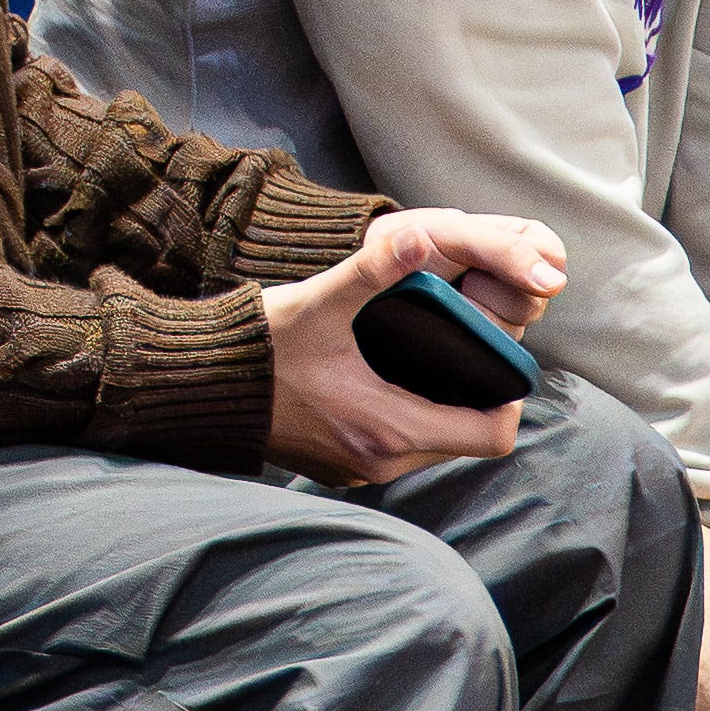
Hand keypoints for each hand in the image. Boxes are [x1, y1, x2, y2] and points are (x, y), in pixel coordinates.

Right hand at [259, 212, 565, 486]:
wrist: (200, 385)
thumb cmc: (262, 345)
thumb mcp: (322, 302)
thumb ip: (375, 270)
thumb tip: (421, 238)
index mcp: (388, 428)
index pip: (492, 434)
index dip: (509, 397)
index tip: (494, 355)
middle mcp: (381, 463)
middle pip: (468, 439)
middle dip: (476, 396)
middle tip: (464, 347)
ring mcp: (360, 471)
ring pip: (435, 444)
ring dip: (443, 406)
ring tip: (432, 356)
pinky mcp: (342, 468)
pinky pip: (401, 449)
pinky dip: (409, 417)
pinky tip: (392, 377)